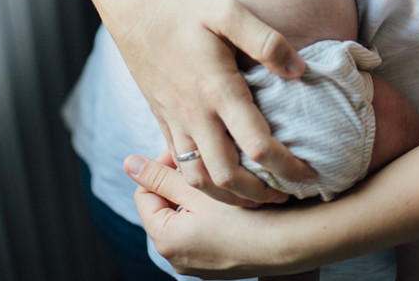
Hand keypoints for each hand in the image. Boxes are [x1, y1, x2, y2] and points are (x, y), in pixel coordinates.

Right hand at [110, 0, 314, 205]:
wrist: (129, 5)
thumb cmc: (180, 4)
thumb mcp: (227, 10)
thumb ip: (266, 41)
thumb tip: (300, 71)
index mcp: (217, 89)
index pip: (258, 147)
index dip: (289, 168)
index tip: (310, 175)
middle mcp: (194, 113)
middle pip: (229, 178)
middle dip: (261, 195)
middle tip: (288, 193)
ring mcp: (174, 118)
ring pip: (200, 179)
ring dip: (230, 196)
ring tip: (257, 194)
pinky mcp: (160, 116)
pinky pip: (181, 163)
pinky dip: (203, 181)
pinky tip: (220, 174)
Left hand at [125, 152, 305, 278]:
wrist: (291, 243)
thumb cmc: (243, 215)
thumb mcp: (197, 187)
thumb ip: (160, 174)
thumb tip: (127, 163)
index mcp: (165, 241)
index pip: (145, 194)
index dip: (162, 168)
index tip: (186, 154)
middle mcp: (177, 259)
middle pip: (165, 206)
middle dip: (180, 181)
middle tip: (203, 162)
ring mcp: (199, 265)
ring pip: (185, 217)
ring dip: (197, 195)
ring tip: (219, 177)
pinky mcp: (219, 264)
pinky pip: (204, 231)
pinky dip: (211, 213)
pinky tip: (231, 198)